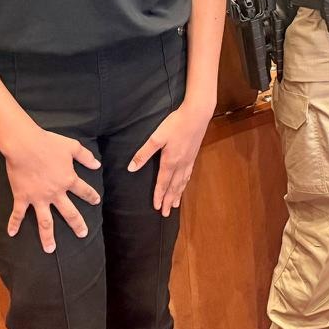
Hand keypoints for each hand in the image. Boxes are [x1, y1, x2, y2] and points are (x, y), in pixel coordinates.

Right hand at [5, 128, 101, 252]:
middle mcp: (55, 193)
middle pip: (69, 213)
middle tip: (83, 235)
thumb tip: (98, 165)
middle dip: (77, 224)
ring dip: (47, 237)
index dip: (91, 196)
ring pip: (45, 222)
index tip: (96, 201)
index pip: (84, 191)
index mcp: (68, 179)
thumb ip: (86, 157)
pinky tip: (11, 234)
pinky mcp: (22, 197)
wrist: (25, 145)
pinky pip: (18, 214)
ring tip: (50, 249)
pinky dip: (13, 224)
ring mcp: (38, 198)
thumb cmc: (49, 143)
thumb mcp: (72, 146)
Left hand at [128, 98, 213, 216]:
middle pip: (174, 186)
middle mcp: (180, 164)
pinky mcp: (193, 154)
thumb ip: (144, 153)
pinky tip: (185, 183)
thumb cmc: (175, 124)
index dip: (159, 196)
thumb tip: (131, 169)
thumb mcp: (156, 137)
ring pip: (183, 182)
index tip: (156, 208)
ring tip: (176, 204)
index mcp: (170, 161)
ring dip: (178, 194)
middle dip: (169, 200)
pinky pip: (188, 174)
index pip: (163, 183)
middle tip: (166, 214)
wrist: (197, 114)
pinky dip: (185, 183)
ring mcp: (189, 160)